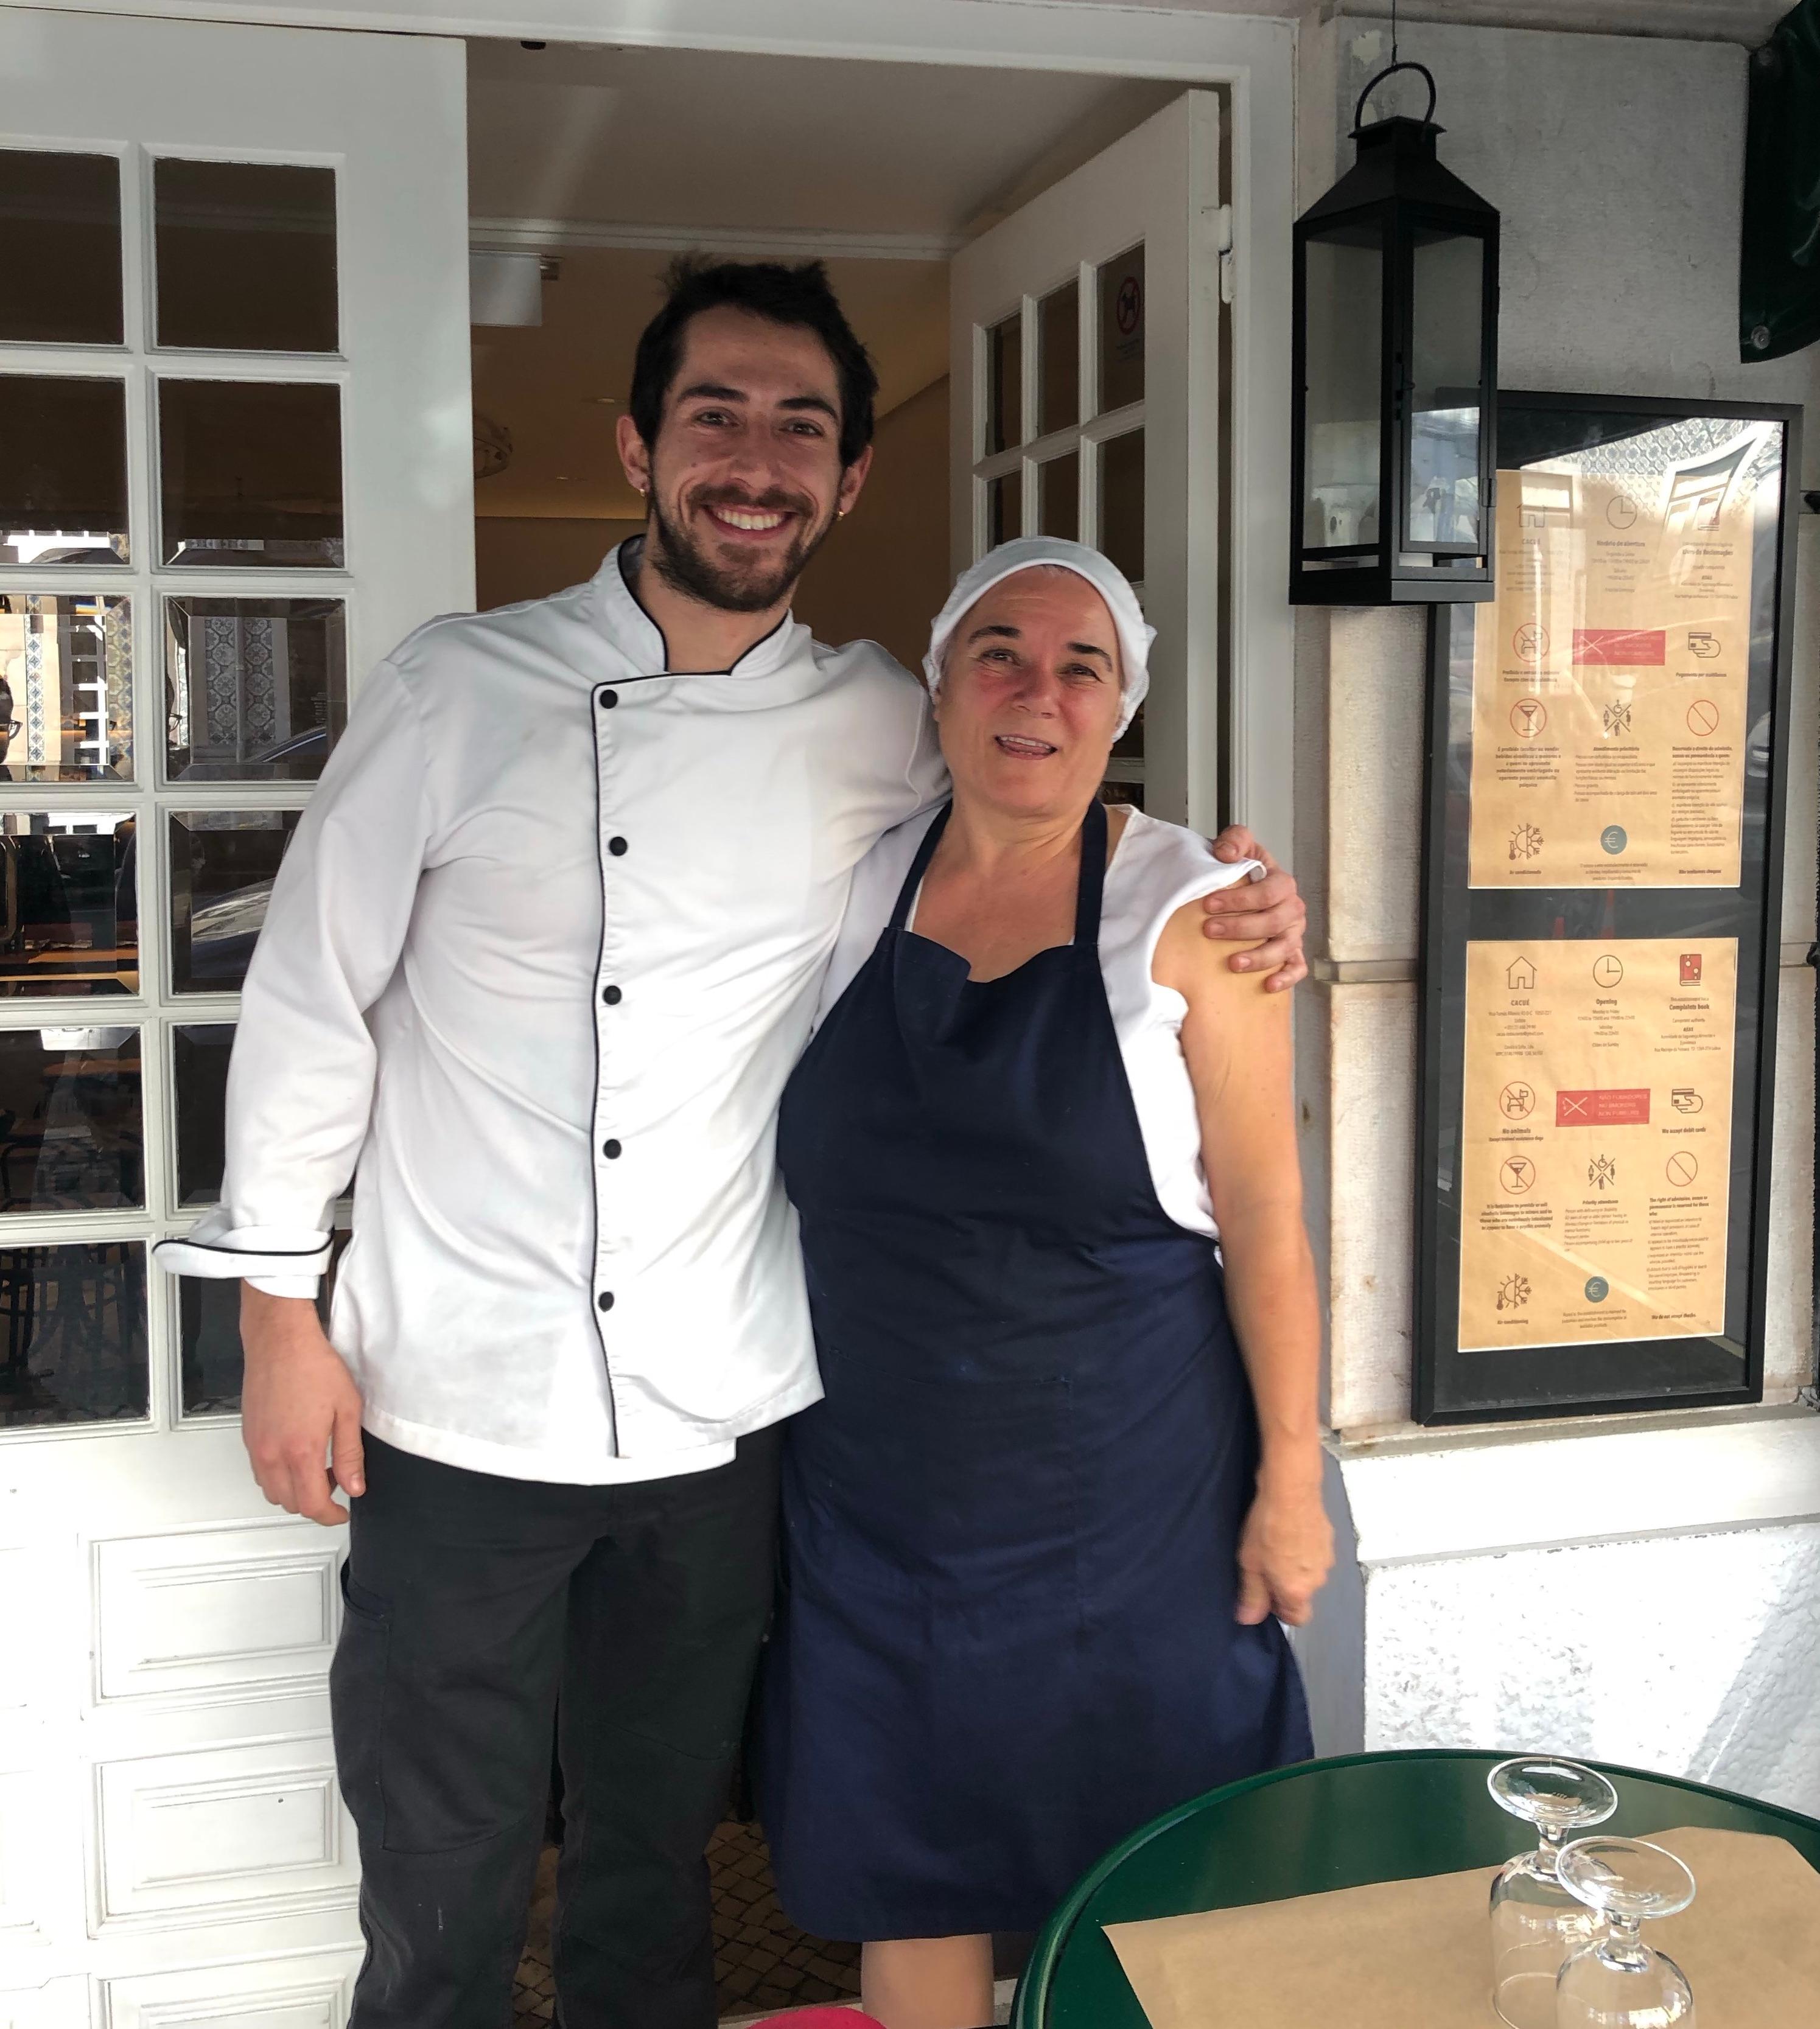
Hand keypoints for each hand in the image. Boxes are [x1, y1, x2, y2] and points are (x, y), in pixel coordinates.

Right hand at [240, 1284, 365, 1525]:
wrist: (280, 1341)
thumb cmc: (314, 1367)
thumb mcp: (348, 1409)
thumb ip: (350, 1454)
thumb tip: (354, 1487)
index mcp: (300, 1451)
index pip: (311, 1505)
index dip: (330, 1516)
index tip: (342, 1512)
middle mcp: (271, 1454)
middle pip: (289, 1503)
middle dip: (314, 1502)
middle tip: (337, 1479)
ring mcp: (255, 1446)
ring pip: (272, 1491)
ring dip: (295, 1490)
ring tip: (319, 1466)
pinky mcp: (248, 1436)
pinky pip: (260, 1472)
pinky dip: (278, 1476)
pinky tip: (297, 1454)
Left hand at [1202, 828, 1307, 990]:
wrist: (1238, 886)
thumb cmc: (1238, 869)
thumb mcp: (1236, 845)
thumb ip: (1234, 841)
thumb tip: (1227, 854)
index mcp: (1282, 883)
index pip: (1268, 892)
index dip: (1240, 899)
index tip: (1209, 904)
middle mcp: (1292, 908)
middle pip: (1274, 921)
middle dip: (1241, 927)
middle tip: (1210, 930)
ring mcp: (1293, 932)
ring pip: (1285, 947)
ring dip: (1259, 956)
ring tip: (1233, 963)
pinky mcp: (1291, 953)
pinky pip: (1297, 967)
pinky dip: (1286, 977)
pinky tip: (1268, 984)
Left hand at [1235, 1463, 1332, 1626]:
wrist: (1291, 1490)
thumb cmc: (1268, 1525)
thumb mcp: (1250, 1563)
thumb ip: (1252, 1595)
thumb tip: (1249, 1618)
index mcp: (1297, 1591)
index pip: (1297, 1619)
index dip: (1279, 1610)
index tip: (1266, 1594)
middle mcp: (1317, 1580)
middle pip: (1302, 1594)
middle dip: (1285, 1585)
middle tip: (1265, 1564)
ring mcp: (1326, 1559)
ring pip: (1308, 1573)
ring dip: (1295, 1566)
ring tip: (1276, 1544)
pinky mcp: (1328, 1540)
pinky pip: (1315, 1554)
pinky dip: (1303, 1549)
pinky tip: (1289, 1532)